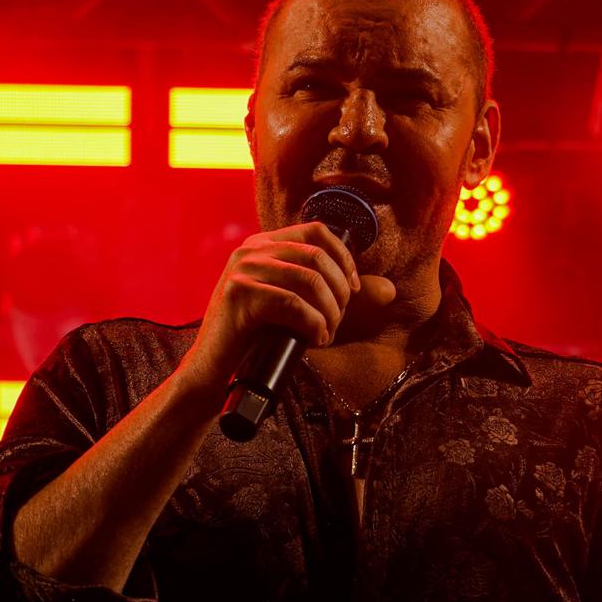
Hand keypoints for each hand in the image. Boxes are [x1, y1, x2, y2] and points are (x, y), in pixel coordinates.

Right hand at [177, 223, 397, 397]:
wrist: (212, 369)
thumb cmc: (256, 339)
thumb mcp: (295, 308)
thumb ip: (334, 294)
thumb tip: (388, 290)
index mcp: (263, 244)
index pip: (318, 231)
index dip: (345, 258)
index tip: (353, 291)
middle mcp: (251, 249)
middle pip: (318, 256)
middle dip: (339, 292)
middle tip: (338, 321)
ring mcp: (243, 269)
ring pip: (309, 279)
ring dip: (329, 311)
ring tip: (326, 333)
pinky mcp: (239, 294)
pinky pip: (293, 303)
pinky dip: (313, 324)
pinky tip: (315, 340)